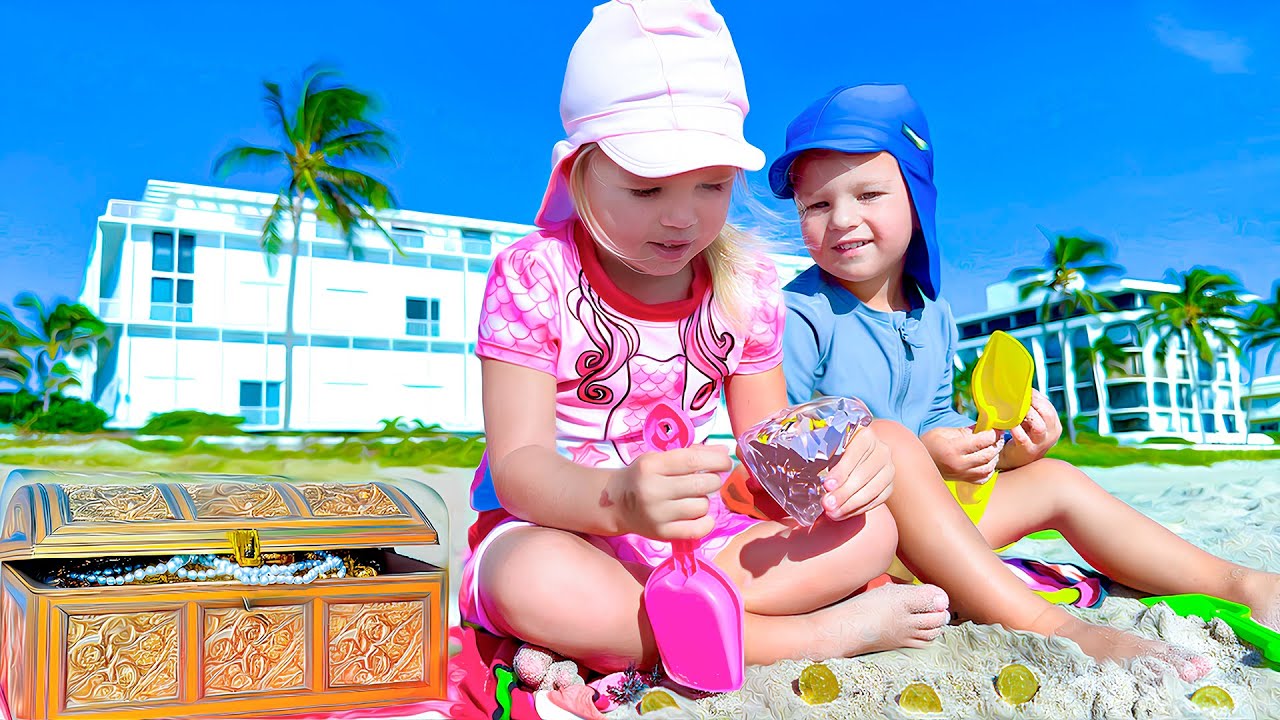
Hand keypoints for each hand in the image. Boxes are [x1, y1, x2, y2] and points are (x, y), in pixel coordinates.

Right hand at [606, 445, 732, 540]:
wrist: (616, 503)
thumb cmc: (643, 476)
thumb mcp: (660, 458)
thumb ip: (692, 453)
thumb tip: (723, 451)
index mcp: (651, 466)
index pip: (693, 460)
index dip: (717, 460)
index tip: (725, 461)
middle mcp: (653, 490)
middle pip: (702, 484)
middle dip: (714, 480)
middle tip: (709, 479)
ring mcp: (657, 514)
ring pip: (702, 506)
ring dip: (705, 500)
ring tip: (693, 497)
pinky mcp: (662, 533)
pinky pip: (698, 529)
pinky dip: (706, 521)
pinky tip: (699, 515)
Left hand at [819, 424, 894, 520]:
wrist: (856, 457)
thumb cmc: (835, 449)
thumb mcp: (828, 442)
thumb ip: (817, 447)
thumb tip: (797, 449)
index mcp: (865, 435)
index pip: (855, 453)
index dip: (841, 470)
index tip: (827, 484)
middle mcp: (881, 450)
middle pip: (864, 474)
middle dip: (844, 492)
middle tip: (826, 504)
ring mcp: (888, 469)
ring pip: (872, 490)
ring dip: (850, 504)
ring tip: (832, 513)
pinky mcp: (890, 486)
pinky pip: (877, 500)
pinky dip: (858, 509)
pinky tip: (842, 514)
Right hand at [920, 426, 1002, 483]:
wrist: (917, 463)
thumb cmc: (929, 444)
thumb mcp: (943, 432)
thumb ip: (964, 431)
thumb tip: (982, 428)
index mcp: (953, 449)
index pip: (980, 442)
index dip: (991, 435)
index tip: (994, 430)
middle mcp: (958, 464)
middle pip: (987, 456)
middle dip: (996, 445)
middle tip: (997, 438)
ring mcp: (961, 475)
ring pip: (988, 468)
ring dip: (994, 458)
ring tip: (993, 449)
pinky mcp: (962, 480)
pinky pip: (983, 479)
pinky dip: (989, 471)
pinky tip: (987, 463)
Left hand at [1002, 390, 1061, 466]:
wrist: (1014, 459)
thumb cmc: (1023, 434)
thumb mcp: (1031, 420)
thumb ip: (1030, 407)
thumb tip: (1020, 386)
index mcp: (1054, 424)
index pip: (1048, 406)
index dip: (1035, 397)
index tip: (1021, 392)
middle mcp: (1051, 434)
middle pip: (1047, 414)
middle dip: (1032, 404)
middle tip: (1017, 399)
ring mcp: (1041, 444)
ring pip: (1039, 426)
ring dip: (1025, 416)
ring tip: (1014, 411)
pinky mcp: (1028, 451)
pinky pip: (1023, 438)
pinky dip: (1016, 429)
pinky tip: (1009, 425)